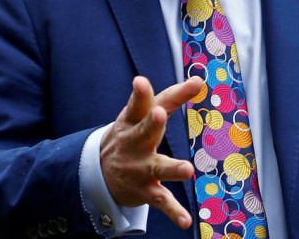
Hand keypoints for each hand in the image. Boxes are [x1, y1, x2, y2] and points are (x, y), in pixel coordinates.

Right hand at [100, 75, 203, 228]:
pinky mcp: (145, 190)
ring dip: (172, 169)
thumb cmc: (131, 134)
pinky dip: (174, 212)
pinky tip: (187, 221)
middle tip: (160, 114)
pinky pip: (162, 201)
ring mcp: (139, 168)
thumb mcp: (141, 114)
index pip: (141, 104)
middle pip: (145, 131)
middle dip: (152, 123)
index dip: (141, 93)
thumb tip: (199, 79)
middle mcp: (134, 143)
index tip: (140, 81)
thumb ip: (171, 97)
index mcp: (132, 121)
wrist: (99, 172)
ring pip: (157, 167)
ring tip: (188, 170)